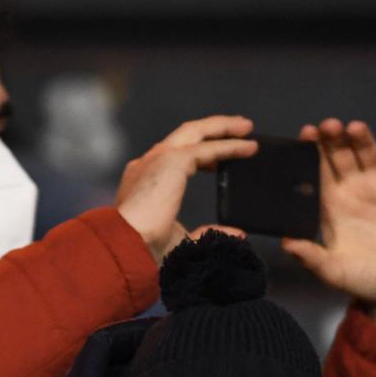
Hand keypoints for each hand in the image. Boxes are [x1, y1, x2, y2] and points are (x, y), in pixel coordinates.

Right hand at [115, 116, 257, 261]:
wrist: (126, 243)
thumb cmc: (145, 249)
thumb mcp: (181, 240)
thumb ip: (207, 233)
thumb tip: (236, 234)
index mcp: (144, 180)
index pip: (173, 158)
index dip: (197, 156)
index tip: (216, 162)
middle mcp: (149, 163)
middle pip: (186, 136)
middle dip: (213, 130)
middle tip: (239, 130)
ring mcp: (159, 158)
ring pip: (197, 131)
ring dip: (223, 128)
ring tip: (247, 128)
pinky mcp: (173, 160)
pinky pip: (209, 147)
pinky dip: (231, 146)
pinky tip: (249, 147)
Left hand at [280, 119, 375, 338]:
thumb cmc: (365, 283)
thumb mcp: (335, 272)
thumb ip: (311, 257)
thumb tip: (284, 243)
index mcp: (332, 205)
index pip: (317, 170)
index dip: (311, 151)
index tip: (305, 135)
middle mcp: (355, 189)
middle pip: (341, 155)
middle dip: (333, 138)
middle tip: (326, 126)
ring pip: (369, 152)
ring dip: (362, 138)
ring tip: (354, 128)